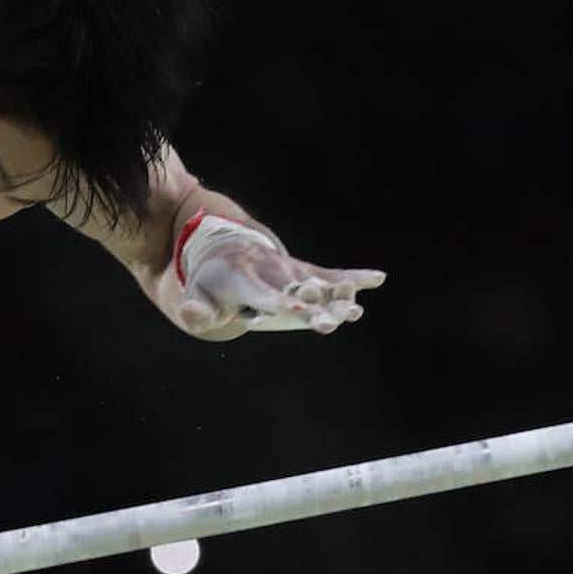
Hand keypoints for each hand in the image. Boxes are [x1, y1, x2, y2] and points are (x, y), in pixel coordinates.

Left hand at [159, 236, 386, 338]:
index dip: (283, 303)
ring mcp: (292, 270)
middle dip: (315, 308)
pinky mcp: (306, 271)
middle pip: (298, 292)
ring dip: (339, 297)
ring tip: (358, 310)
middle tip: (332, 324)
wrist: (225, 249)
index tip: (300, 311)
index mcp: (246, 279)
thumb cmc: (211, 282)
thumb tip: (193, 317)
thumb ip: (196, 310)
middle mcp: (273, 272)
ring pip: (319, 284)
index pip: (266, 295)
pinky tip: (379, 278)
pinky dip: (354, 275)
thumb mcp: (197, 296)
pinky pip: (332, 273)